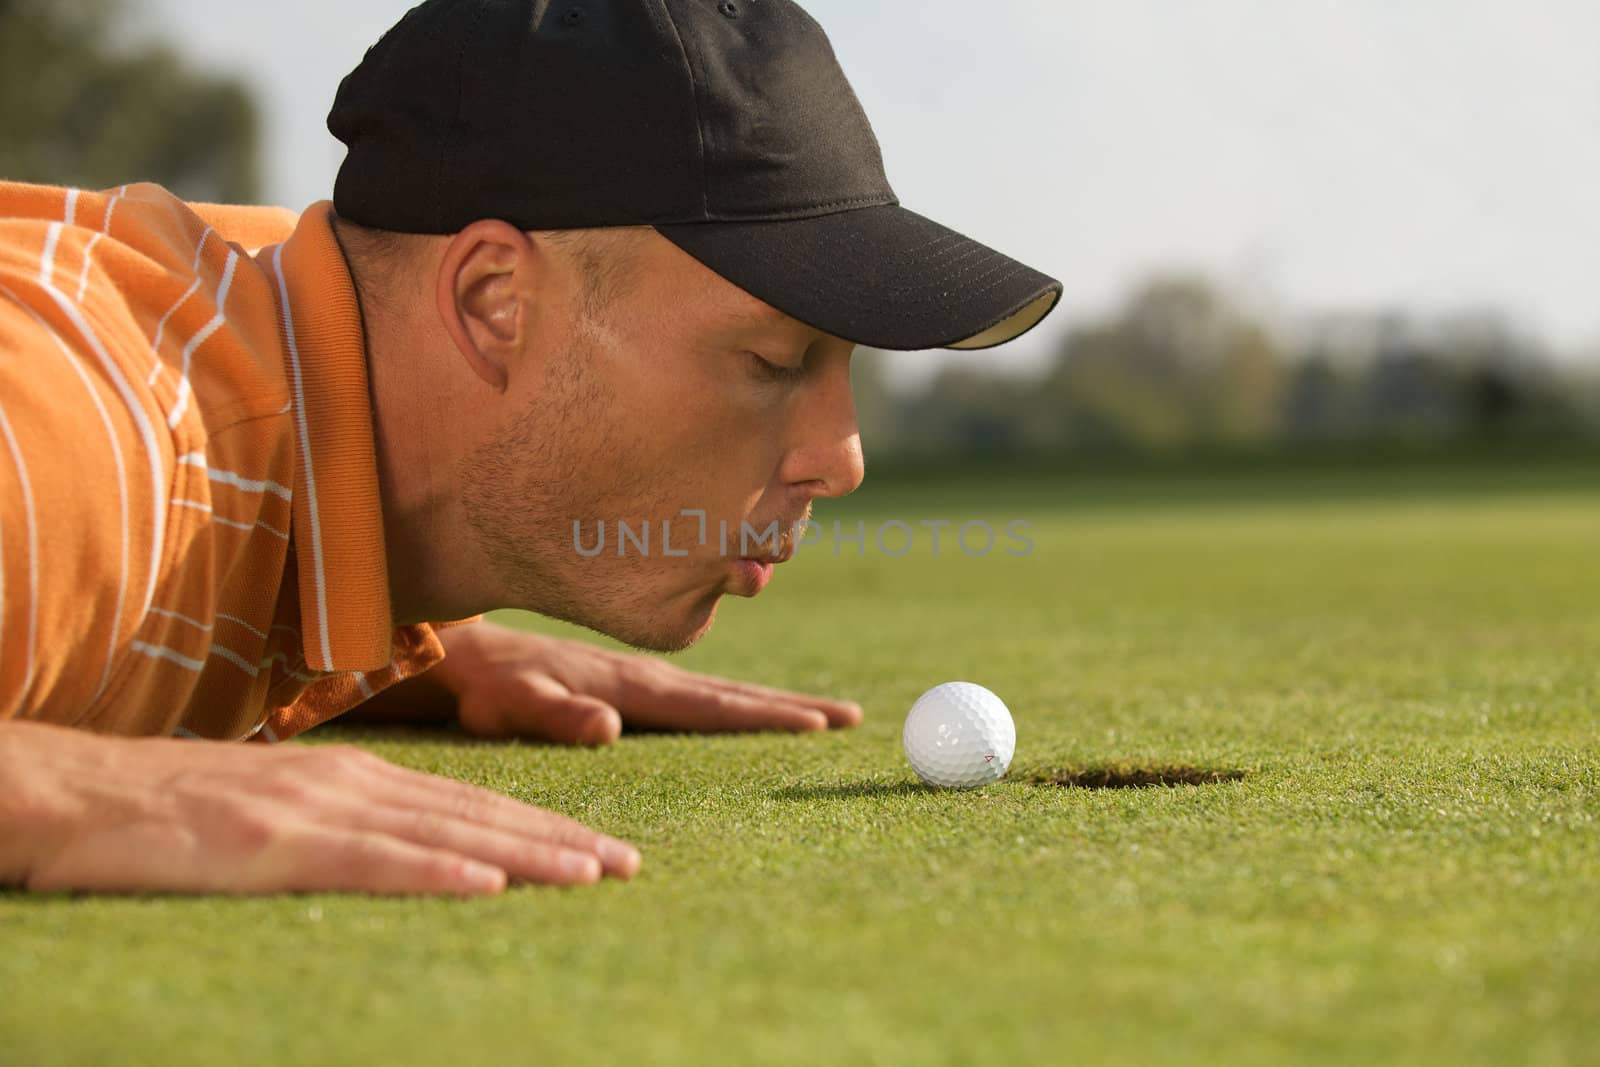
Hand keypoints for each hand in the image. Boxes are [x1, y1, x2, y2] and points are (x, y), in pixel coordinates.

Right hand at [0, 720, 638, 894]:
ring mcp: (317, 809)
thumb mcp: (278, 804)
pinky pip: (372, 860)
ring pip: (446, 833)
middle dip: (559, 840)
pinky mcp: (275, 840)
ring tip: (592, 873)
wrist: (77, 789)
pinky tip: (488, 883)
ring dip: (527, 854)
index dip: (540, 825)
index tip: (599, 850)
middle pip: (477, 814)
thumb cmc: (172, 807)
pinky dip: (437, 870)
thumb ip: (342, 820)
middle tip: (628, 866)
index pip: (470, 802)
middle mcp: (353, 782)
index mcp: (356, 773)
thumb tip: (401, 849)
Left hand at [429, 622, 863, 744]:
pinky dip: (738, 700)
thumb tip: (609, 729)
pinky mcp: (630, 678)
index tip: (820, 726)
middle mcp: (647, 676)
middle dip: (793, 708)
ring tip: (821, 715)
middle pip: (733, 695)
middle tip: (853, 719)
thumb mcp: (512, 704)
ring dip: (773, 702)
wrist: (463, 645)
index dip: (767, 718)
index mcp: (632, 685)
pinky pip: (699, 691)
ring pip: (721, 690)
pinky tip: (747, 708)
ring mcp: (642, 675)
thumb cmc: (482, 684)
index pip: (712, 707)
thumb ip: (555, 716)